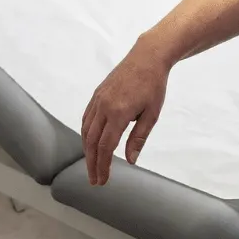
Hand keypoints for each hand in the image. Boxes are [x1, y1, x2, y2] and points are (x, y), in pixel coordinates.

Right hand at [81, 38, 170, 185]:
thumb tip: (130, 160)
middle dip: (92, 163)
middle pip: (91, 141)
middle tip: (95, 180)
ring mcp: (98, 99)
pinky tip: (89, 142)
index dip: (103, 165)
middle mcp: (104, 106)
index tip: (103, 180)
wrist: (147, 57)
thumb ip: (139, 138)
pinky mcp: (97, 93)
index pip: (105, 146)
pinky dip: (85, 133)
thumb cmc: (154, 86)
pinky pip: (86, 117)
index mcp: (119, 113)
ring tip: (91, 165)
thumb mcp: (152, 114)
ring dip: (86, 150)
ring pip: (85, 130)